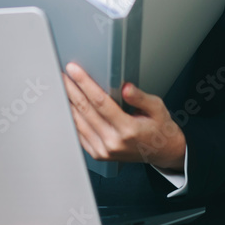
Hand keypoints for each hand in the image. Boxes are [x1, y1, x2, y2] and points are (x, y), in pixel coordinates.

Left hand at [62, 62, 185, 170]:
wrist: (162, 153)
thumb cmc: (160, 129)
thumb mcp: (158, 108)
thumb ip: (140, 97)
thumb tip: (126, 87)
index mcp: (128, 129)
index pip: (100, 102)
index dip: (84, 83)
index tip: (74, 70)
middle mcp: (113, 142)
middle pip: (85, 110)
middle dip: (71, 89)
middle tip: (62, 74)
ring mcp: (104, 151)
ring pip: (78, 122)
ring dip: (68, 102)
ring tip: (61, 86)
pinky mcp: (98, 154)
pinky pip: (79, 134)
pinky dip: (72, 118)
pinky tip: (68, 105)